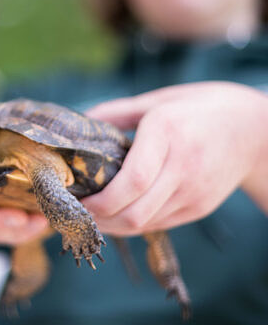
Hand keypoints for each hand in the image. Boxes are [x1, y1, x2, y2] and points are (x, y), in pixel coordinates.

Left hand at [83, 82, 267, 235]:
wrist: (253, 130)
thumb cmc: (200, 109)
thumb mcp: (158, 99)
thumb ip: (116, 112)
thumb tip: (81, 122)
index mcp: (169, 133)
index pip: (131, 181)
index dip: (98, 200)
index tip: (74, 198)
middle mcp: (183, 168)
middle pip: (134, 212)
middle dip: (97, 219)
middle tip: (74, 210)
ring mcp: (194, 192)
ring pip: (142, 224)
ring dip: (110, 225)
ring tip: (89, 214)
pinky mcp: (199, 208)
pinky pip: (156, 224)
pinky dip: (130, 224)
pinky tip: (115, 214)